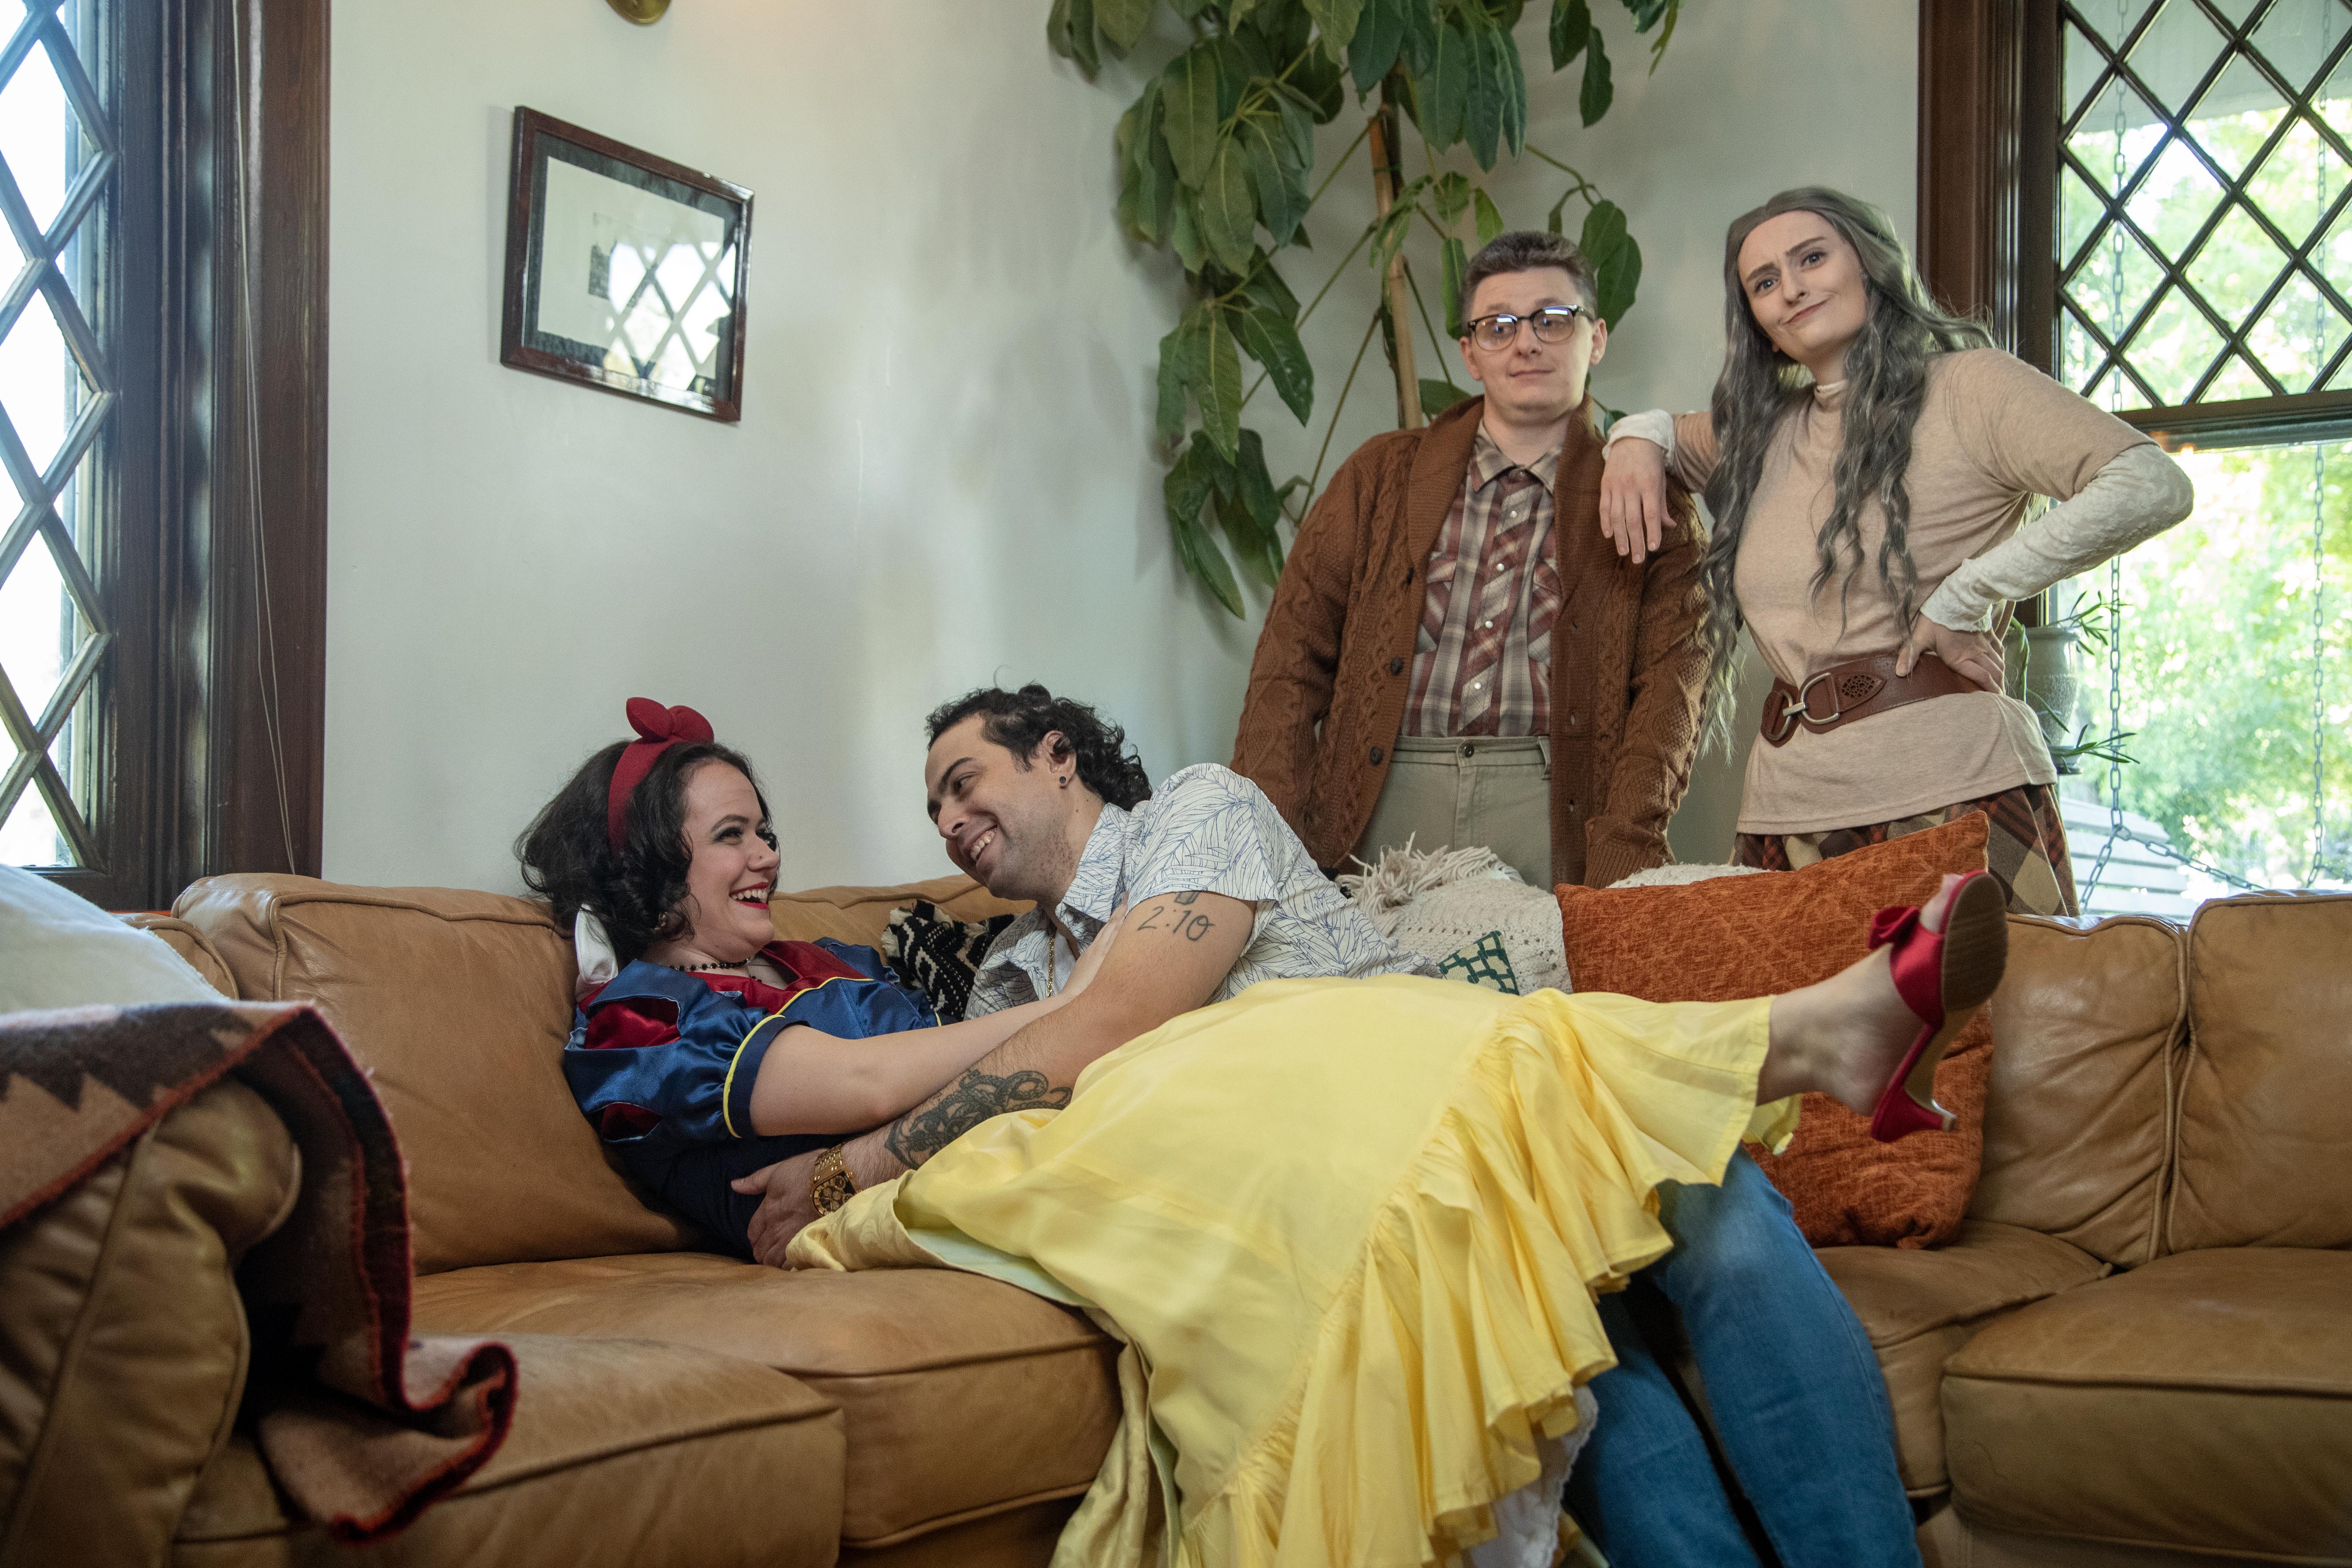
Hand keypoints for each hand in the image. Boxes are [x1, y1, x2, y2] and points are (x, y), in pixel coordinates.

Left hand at [732, 1148, 821, 1267]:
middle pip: (760, 1251)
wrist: (840, 1177)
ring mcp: (792, 1239)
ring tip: (782, 1259)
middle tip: (771, 1251)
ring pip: (773, 1262)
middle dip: (763, 1252)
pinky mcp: (809, 1245)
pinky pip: (791, 1266)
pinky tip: (794, 1263)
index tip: (762, 1238)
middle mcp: (776, 1228)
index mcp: (768, 1210)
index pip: (753, 1233)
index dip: (756, 1238)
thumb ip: (755, 1181)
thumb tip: (734, 1185)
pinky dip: (789, 1267)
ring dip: (774, 1262)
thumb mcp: (778, 1171)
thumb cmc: (810, 1171)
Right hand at [1060, 901, 1127, 995]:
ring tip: (1126, 903)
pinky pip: (1112, 939)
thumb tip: (1101, 961)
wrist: (1072, 998)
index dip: (1115, 919)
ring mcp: (1100, 952)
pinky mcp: (1101, 957)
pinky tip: (1123, 920)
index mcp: (1093, 951)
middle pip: (1111, 926)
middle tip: (1127, 897)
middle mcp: (1097, 948)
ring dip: (1120, 916)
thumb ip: (1094, 963)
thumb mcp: (1086, 971)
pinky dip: (1118, 929)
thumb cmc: (1078, 988)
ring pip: (1112, 930)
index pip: (1107, 931)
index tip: (1122, 907)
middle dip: (1120, 912)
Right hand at [1599, 437, 1668, 563]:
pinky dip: (1606, 522)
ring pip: (1617, 516)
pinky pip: (1604, 507)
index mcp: (1649, 485)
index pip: (1651, 513)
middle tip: (1638, 559)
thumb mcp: (1661, 481)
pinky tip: (1609, 535)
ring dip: (1620, 537)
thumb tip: (1670, 526)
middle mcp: (1631, 486)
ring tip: (1624, 552)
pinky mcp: (1605, 485)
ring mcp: (1616, 486)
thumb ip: (1662, 505)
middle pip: (1633, 519)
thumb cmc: (1651, 463)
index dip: (1652, 532)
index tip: (1654, 547)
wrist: (1633, 439)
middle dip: (1636, 541)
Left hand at [1897, 614, 2002, 692]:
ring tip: (2002, 688)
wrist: (1956, 597)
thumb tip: (1899, 673)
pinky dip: (2002, 661)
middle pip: (1994, 674)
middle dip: (1999, 688)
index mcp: (1960, 657)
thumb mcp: (1919, 636)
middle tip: (2001, 701)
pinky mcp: (1988, 634)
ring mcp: (1984, 644)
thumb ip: (1910, 655)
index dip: (1990, 691)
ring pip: (1999, 663)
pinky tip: (2002, 666)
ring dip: (2002, 677)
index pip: (1981, 678)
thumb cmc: (1937, 618)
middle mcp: (1976, 653)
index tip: (1995, 702)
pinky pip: (1999, 650)